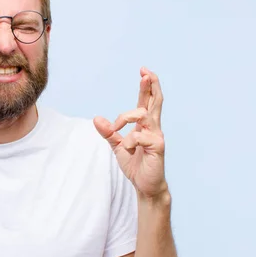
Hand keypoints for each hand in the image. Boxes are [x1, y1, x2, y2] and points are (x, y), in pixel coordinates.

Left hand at [93, 67, 167, 198]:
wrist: (145, 185)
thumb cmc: (135, 164)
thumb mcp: (118, 146)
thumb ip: (109, 132)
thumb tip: (96, 118)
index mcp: (144, 125)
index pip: (147, 101)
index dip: (146, 86)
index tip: (143, 71)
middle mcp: (153, 127)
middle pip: (155, 101)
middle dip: (151, 85)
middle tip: (145, 73)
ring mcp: (157, 136)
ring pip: (143, 114)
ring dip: (126, 117)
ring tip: (117, 128)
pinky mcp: (158, 146)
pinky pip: (140, 136)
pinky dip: (129, 140)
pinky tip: (128, 149)